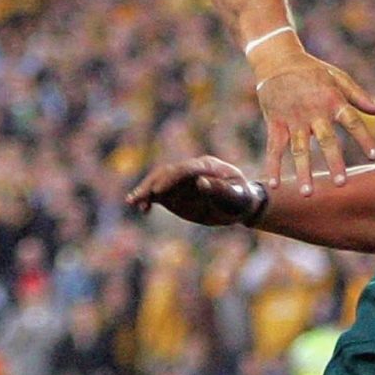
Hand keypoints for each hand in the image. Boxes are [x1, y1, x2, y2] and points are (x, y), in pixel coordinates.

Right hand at [125, 155, 265, 227]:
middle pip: (167, 173)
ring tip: (132, 202)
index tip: (159, 191)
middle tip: (140, 196)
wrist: (240, 204)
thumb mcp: (237, 196)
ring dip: (145, 191)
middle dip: (152, 184)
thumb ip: (220, 189)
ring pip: (159, 182)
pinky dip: (148, 200)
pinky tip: (141, 208)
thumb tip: (200, 182)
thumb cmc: (241, 198)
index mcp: (208, 166)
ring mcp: (181, 181)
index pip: (185, 169)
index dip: (171, 178)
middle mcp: (191, 170)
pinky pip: (159, 194)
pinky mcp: (175, 193)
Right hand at [253, 52, 374, 194]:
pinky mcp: (275, 122)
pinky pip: (274, 147)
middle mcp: (314, 112)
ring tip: (308, 193)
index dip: (364, 138)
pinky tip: (274, 185)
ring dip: (303, 171)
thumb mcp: (338, 78)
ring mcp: (293, 119)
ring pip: (298, 149)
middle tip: (341, 183)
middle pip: (326, 140)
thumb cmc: (313, 70)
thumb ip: (359, 97)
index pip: (352, 121)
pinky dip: (273, 166)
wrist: (277, 59)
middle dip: (334, 161)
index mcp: (333, 101)